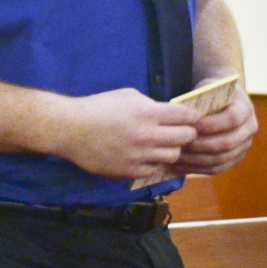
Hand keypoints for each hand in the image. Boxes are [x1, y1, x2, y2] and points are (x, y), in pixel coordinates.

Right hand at [50, 87, 199, 180]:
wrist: (73, 129)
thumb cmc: (98, 106)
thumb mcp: (127, 96)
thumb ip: (150, 105)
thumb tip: (167, 114)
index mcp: (148, 112)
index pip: (186, 116)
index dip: (193, 117)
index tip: (194, 118)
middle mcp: (149, 135)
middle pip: (186, 138)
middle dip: (187, 133)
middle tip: (181, 131)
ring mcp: (141, 156)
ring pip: (174, 156)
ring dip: (171, 148)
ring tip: (162, 144)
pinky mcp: (132, 171)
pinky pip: (156, 168)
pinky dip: (154, 162)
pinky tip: (146, 155)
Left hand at [172, 86, 256, 175]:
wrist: (221, 99)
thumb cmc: (208, 92)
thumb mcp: (205, 89)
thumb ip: (199, 100)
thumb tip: (182, 117)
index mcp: (244, 108)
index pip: (232, 119)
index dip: (213, 124)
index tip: (193, 125)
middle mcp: (249, 128)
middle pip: (228, 143)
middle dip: (202, 145)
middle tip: (180, 143)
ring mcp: (244, 145)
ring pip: (222, 159)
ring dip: (197, 160)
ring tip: (176, 156)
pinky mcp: (235, 158)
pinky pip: (217, 168)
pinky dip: (198, 169)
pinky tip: (180, 166)